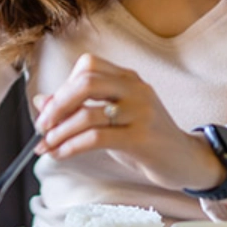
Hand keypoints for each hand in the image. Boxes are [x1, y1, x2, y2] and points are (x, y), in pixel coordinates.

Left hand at [34, 53, 223, 192]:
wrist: (185, 160)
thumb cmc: (144, 138)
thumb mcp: (112, 118)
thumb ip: (80, 107)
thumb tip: (41, 101)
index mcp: (127, 78)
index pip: (88, 66)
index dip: (63, 86)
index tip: (50, 110)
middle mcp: (135, 89)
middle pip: (86, 82)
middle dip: (57, 105)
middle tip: (42, 126)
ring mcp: (141, 112)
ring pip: (88, 114)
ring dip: (60, 132)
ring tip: (47, 146)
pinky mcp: (142, 138)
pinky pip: (97, 138)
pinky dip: (72, 146)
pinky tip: (61, 154)